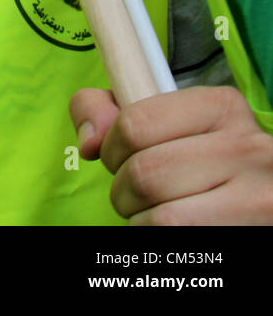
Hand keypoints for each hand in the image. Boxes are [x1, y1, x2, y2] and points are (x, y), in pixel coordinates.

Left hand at [71, 85, 272, 223]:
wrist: (254, 198)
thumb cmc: (196, 161)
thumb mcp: (159, 123)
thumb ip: (106, 112)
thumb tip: (89, 141)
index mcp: (220, 107)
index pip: (134, 124)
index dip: (111, 149)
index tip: (120, 158)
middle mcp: (247, 147)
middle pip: (144, 172)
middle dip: (123, 191)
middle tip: (136, 194)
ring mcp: (258, 194)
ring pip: (162, 214)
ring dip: (141, 219)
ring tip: (157, 211)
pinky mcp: (256, 231)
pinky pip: (179, 239)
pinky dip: (158, 236)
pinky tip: (175, 227)